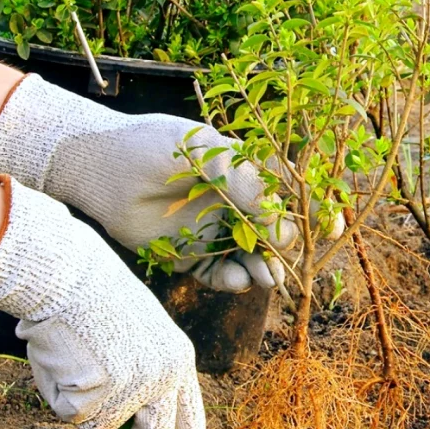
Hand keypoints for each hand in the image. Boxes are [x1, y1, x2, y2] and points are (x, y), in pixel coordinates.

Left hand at [0, 75, 295, 292]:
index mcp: (242, 171)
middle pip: (275, 232)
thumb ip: (248, 187)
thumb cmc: (153, 148)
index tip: (331, 228)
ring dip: (265, 269)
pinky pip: (219, 274)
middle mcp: (232, 202)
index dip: (312, 211)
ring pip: (251, 257)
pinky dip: (233, 280)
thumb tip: (285, 226)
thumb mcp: (208, 156)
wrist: (98, 169)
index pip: (288, 193)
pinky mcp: (188, 256)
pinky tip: (237, 280)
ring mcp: (212, 230)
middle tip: (292, 261)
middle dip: (288, 249)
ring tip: (268, 278)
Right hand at [0, 176, 205, 428]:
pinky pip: (72, 414)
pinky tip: (62, 359)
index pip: (191, 422)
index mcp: (179, 360)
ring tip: (73, 381)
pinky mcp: (102, 389)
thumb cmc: (93, 303)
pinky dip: (60, 394)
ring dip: (83, 420)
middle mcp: (165, 375)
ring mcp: (135, 384)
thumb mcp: (134, 342)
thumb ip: (140, 387)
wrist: (68, 271)